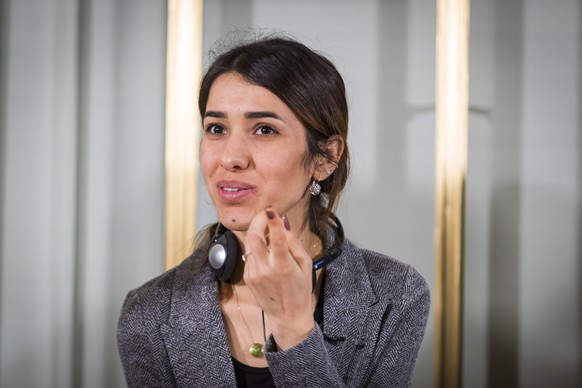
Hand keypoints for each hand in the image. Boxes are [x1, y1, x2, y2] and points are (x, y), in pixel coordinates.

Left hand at [243, 206, 314, 349]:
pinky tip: (266, 247)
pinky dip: (256, 245)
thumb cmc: (300, 289)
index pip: (276, 239)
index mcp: (283, 266)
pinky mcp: (248, 276)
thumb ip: (293, 242)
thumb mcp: (306, 264)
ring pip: (249, 243)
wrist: (287, 315)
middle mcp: (265, 269)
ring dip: (257, 231)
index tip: (271, 210)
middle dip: (258, 221)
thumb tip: (284, 223)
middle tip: (267, 214)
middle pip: (254, 237)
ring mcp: (254, 273)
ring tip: (268, 229)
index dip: (272, 222)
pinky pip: (249, 254)